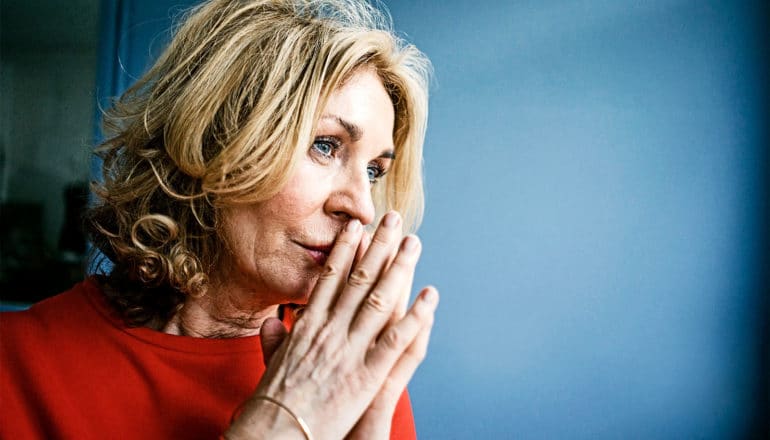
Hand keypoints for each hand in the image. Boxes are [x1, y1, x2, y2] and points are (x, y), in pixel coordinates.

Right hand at [226, 212, 438, 439]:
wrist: (274, 434)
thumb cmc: (272, 403)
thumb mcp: (271, 365)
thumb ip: (275, 341)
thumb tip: (270, 323)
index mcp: (308, 327)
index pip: (330, 279)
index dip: (346, 250)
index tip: (356, 227)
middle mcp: (330, 331)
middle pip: (359, 279)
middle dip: (379, 246)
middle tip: (394, 220)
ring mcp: (349, 350)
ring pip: (380, 300)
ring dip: (400, 268)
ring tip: (414, 243)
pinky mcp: (366, 375)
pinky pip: (396, 341)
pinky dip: (416, 316)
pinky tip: (431, 296)